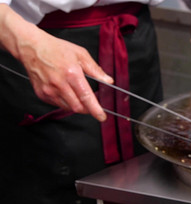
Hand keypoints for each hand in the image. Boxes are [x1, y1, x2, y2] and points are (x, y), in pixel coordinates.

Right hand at [0, 4, 110, 121]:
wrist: (31, 47)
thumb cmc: (56, 49)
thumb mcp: (80, 54)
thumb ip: (95, 69)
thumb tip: (108, 80)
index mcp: (72, 74)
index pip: (86, 97)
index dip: (95, 109)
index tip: (101, 116)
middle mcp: (59, 84)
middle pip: (78, 107)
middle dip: (87, 109)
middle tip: (91, 103)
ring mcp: (49, 90)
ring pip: (68, 108)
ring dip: (76, 105)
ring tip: (76, 93)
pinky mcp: (41, 94)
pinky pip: (57, 104)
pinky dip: (65, 102)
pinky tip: (65, 91)